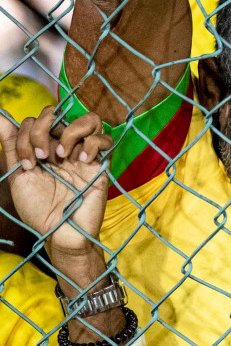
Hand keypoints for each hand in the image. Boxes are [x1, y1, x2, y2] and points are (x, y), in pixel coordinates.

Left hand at [0, 107, 111, 256]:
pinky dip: (92, 145)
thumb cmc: (38, 208)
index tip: (27, 164)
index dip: (26, 135)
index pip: (36, 120)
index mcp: (44, 147)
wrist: (59, 233)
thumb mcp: (18, 174)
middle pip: (58, 113)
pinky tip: (81, 161)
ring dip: (71, 132)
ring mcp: (84, 153)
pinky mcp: (102, 164)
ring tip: (62, 155)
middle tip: (42, 157)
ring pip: (89, 119)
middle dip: (43, 130)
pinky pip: (105, 139)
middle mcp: (64, 146)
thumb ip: (11, 144)